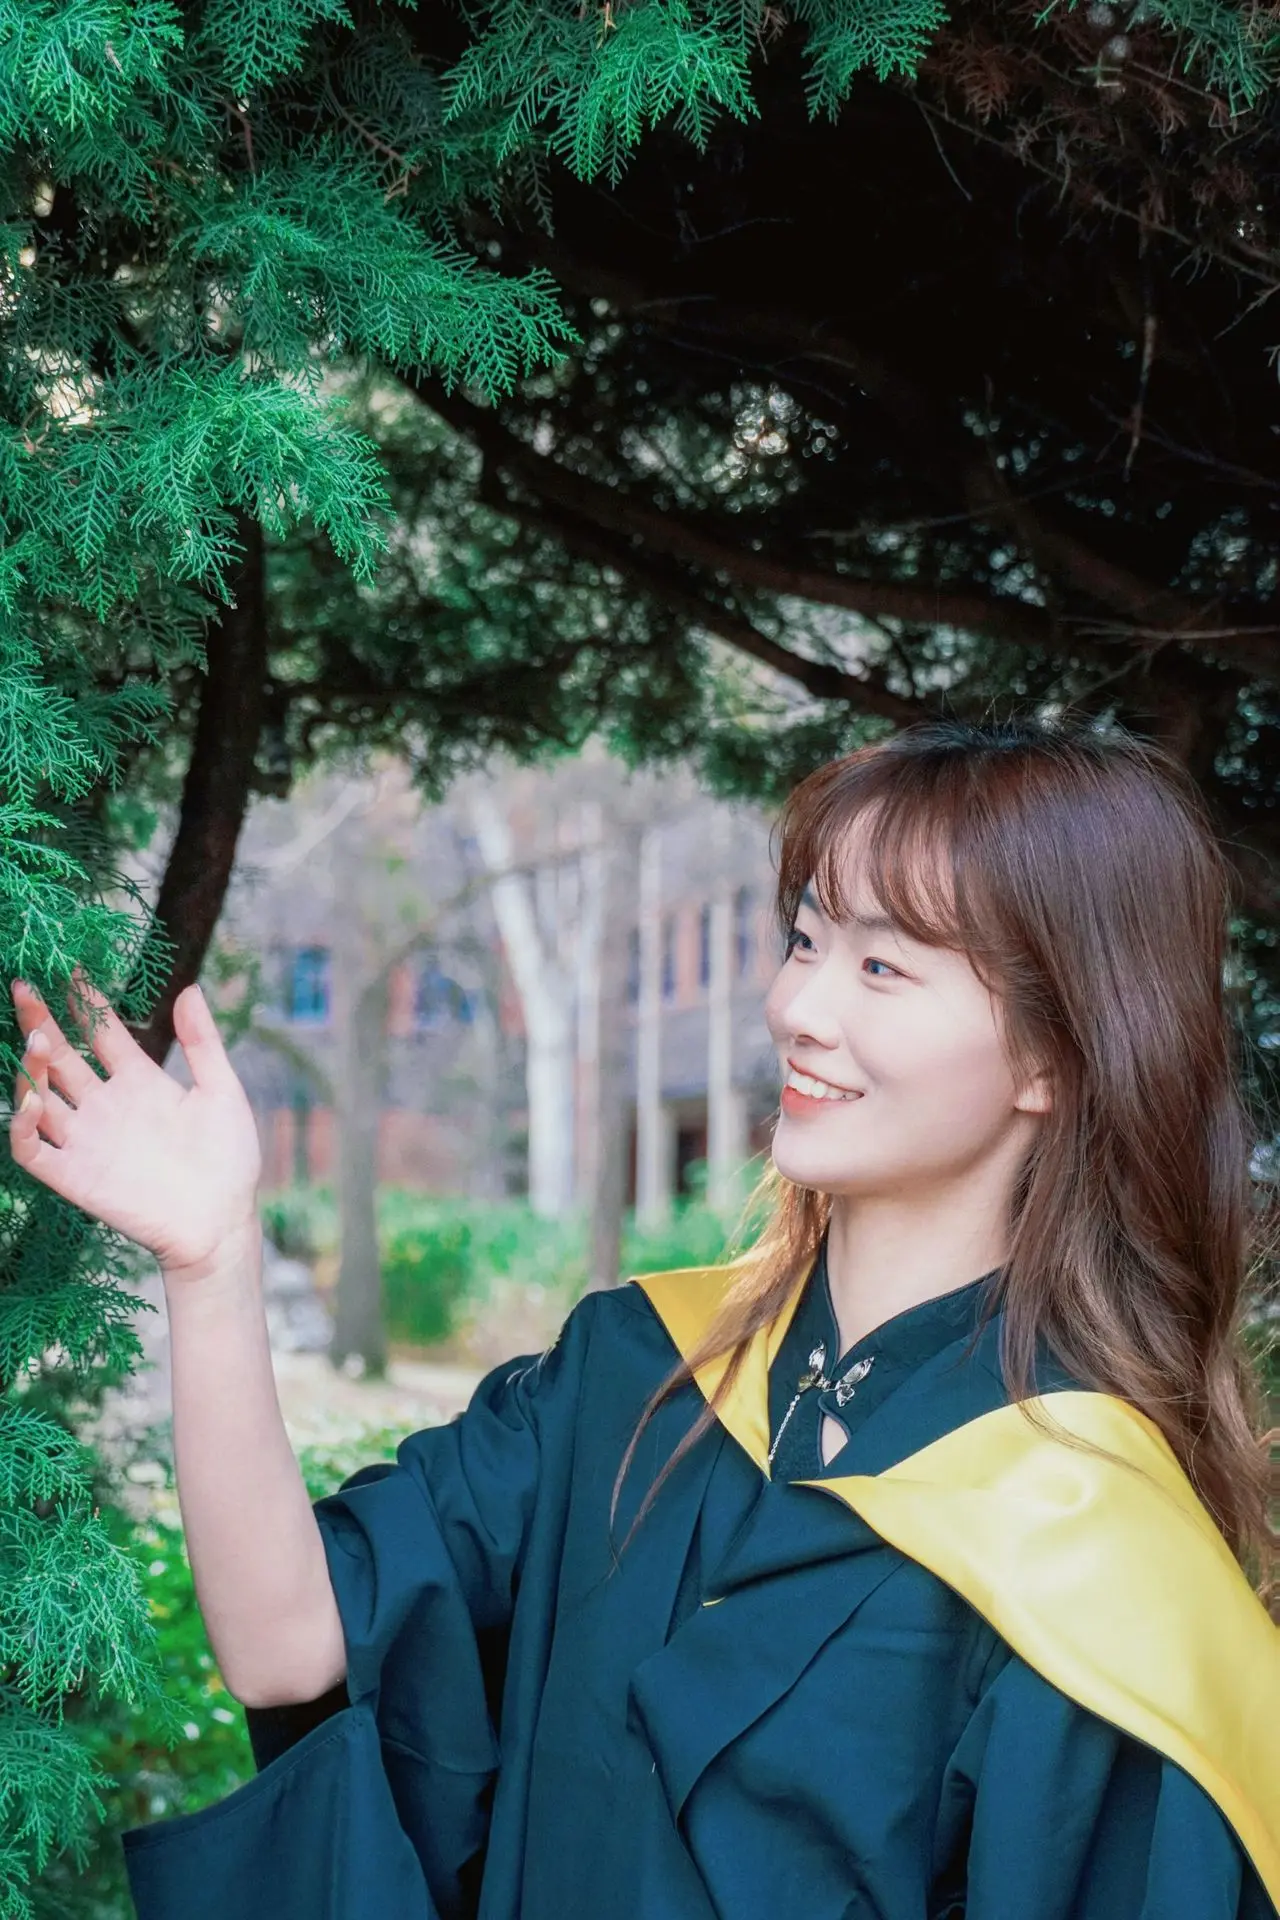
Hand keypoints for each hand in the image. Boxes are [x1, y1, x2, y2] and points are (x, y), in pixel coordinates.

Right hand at [8, 975, 262, 1280]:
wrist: (222, 1223)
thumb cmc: (230, 1160)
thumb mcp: (222, 1091)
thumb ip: (202, 1042)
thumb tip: (189, 989)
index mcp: (141, 1082)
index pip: (102, 1033)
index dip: (86, 1003)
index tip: (70, 969)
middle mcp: (107, 1106)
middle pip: (62, 1057)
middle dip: (40, 1023)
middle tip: (23, 989)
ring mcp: (88, 1140)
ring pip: (41, 1096)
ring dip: (30, 1068)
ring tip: (37, 1040)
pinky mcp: (74, 1177)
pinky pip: (33, 1149)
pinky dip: (23, 1125)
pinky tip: (33, 1100)